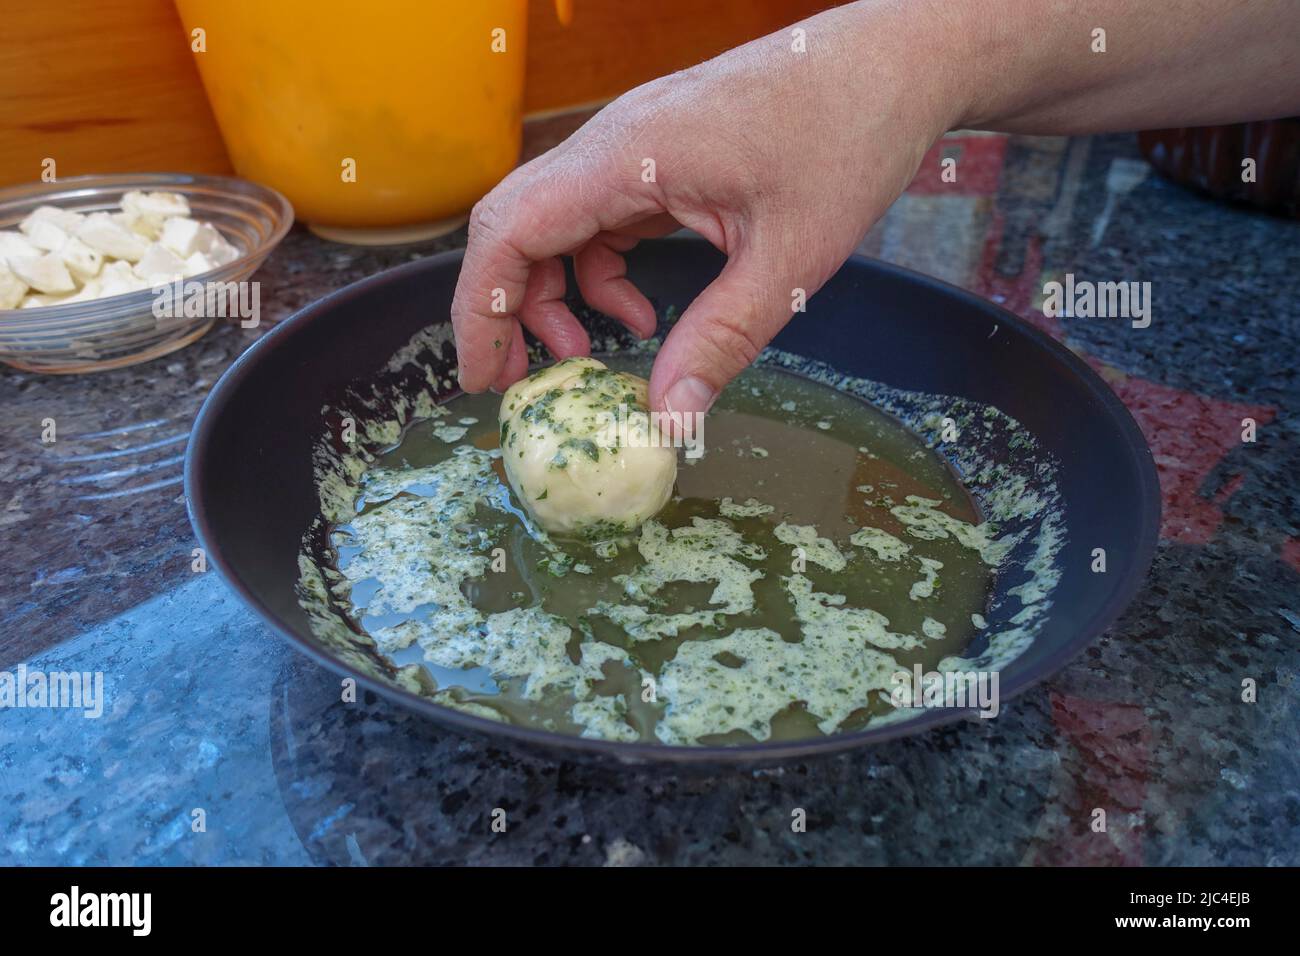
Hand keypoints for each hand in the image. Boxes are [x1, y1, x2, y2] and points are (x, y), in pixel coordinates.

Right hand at [450, 2, 963, 415]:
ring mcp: (633, 144)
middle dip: (506, 308)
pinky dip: (600, 272)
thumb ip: (723, 339)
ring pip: (554, 223)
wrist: (895, 61)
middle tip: (521, 383)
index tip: (484, 378)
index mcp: (627, 156)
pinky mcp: (658, 154)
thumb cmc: (848, 136)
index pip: (509, 229)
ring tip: (589, 355)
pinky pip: (599, 218)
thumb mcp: (790, 259)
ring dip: (555, 294)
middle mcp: (613, 142)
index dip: (481, 309)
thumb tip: (669, 417)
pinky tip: (641, 313)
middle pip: (514, 225)